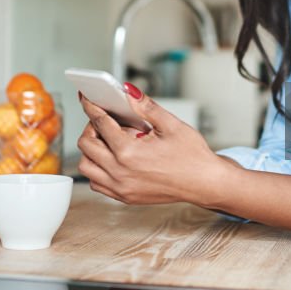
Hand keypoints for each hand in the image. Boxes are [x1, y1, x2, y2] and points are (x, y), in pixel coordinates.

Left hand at [76, 85, 232, 205]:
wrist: (204, 183)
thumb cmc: (192, 156)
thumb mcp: (171, 124)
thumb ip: (145, 106)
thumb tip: (127, 91)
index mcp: (129, 152)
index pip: (100, 123)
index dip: (91, 106)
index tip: (87, 98)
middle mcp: (120, 172)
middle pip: (86, 145)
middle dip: (91, 127)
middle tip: (105, 120)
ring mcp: (121, 187)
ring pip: (86, 167)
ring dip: (91, 151)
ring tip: (108, 141)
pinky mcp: (124, 197)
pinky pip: (96, 183)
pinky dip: (97, 169)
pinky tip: (112, 159)